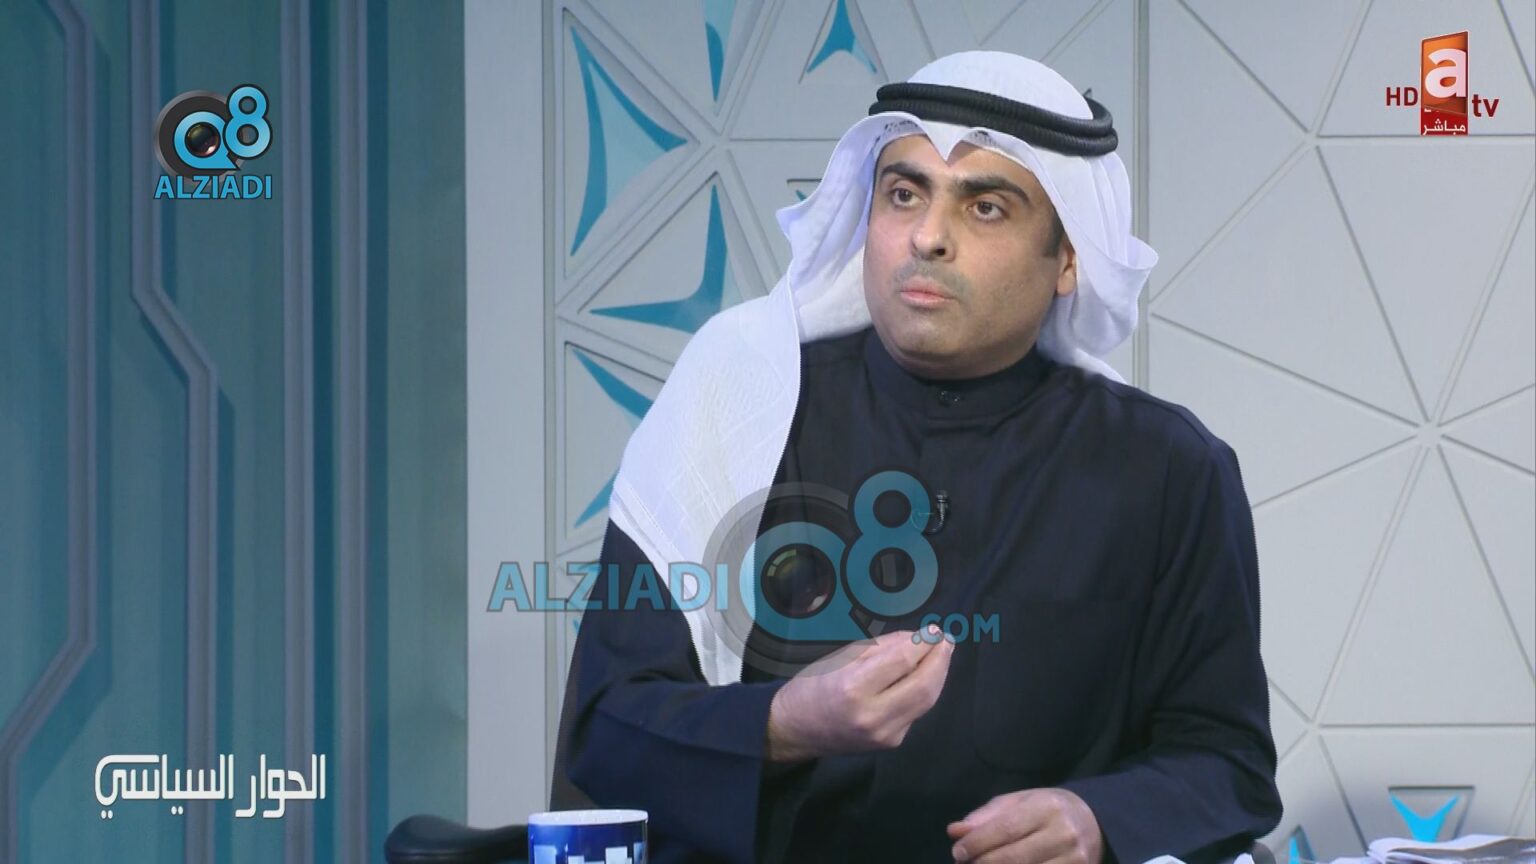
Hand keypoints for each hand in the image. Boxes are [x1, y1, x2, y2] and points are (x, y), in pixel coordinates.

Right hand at [765, 625, 953, 761]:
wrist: (794, 730)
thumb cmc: (812, 686)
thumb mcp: (842, 657)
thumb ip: (883, 648)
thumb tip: (918, 639)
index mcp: (854, 688)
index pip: (903, 661)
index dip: (924, 643)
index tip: (935, 630)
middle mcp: (873, 715)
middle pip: (924, 686)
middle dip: (940, 660)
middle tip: (946, 641)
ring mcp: (885, 734)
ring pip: (927, 702)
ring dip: (938, 675)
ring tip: (942, 654)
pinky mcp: (891, 742)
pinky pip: (915, 712)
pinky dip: (924, 691)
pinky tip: (923, 676)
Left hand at [947, 788, 1103, 863]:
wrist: (1094, 823)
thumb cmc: (1048, 810)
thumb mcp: (1019, 802)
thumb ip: (987, 817)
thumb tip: (955, 832)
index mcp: (1047, 808)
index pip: (1005, 829)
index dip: (978, 843)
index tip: (958, 852)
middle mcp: (1063, 834)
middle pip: (1013, 858)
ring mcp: (1074, 861)